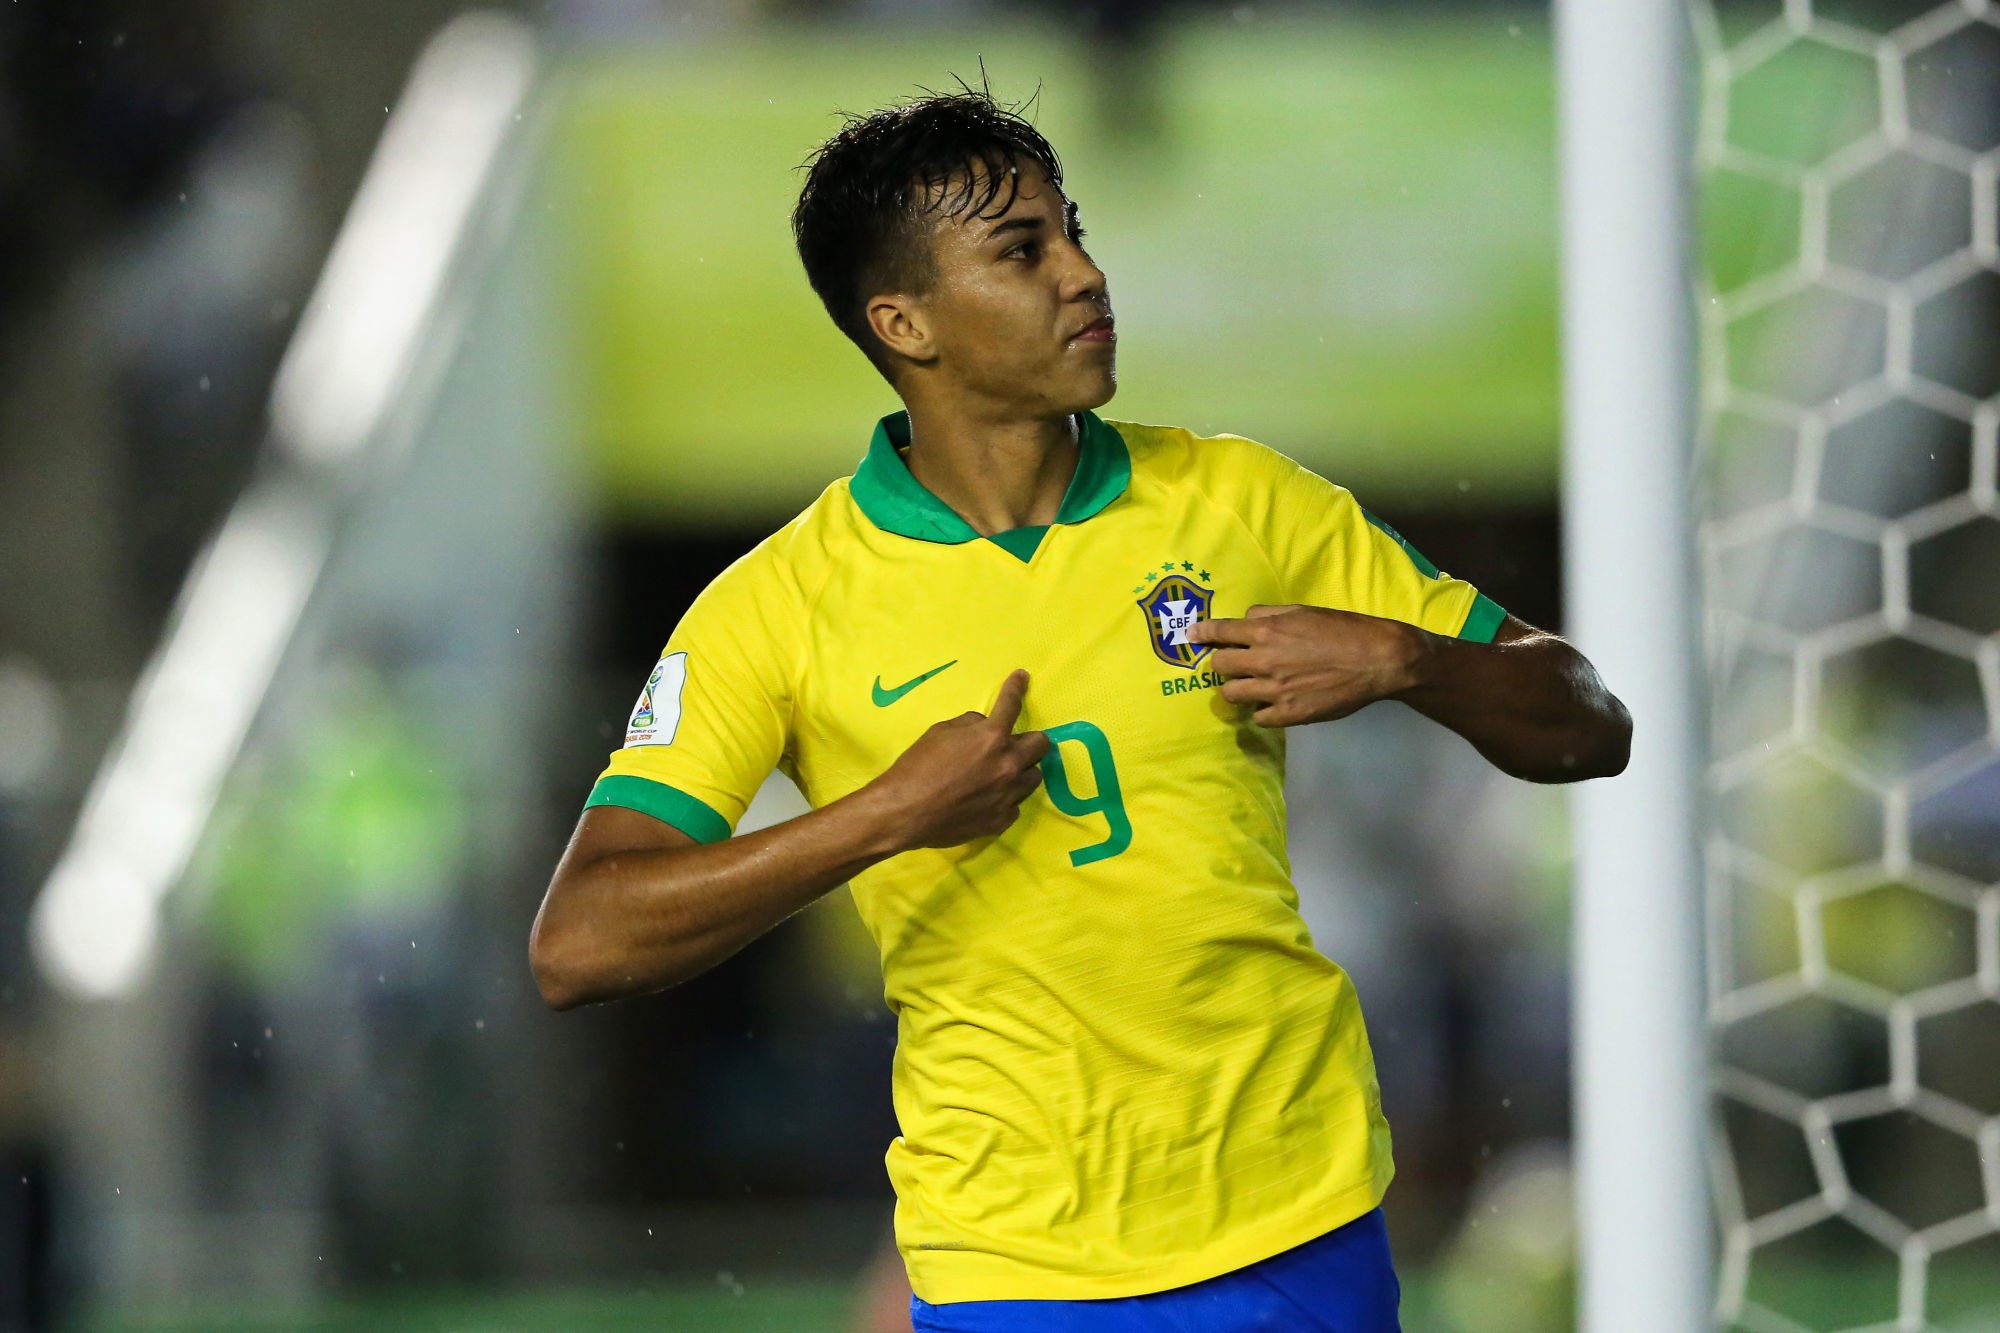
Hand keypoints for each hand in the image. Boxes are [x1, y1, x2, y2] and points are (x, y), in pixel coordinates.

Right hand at [865, 669, 1050, 849]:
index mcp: (991, 738)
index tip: (1021, 677)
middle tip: (1012, 743)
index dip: (1016, 687)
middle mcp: (1008, 765)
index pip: (1011, 705)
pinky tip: (986, 798)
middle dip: (1028, 740)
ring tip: (999, 773)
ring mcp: (1008, 795)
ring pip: (1033, 777)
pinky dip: (1005, 797)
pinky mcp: (1003, 819)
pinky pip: (1015, 803)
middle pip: (1041, 745)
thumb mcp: (940, 732)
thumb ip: (970, 725)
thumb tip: (984, 726)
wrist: (903, 811)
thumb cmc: (917, 767)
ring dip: (1020, 770)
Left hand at [1187, 604, 1426, 726]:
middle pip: (1219, 665)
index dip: (1202, 633)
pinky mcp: (1289, 714)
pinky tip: (1273, 705)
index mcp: (1267, 630)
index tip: (1190, 635)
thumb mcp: (1303, 610)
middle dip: (1222, 663)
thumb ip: (1269, 614)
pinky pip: (1258, 718)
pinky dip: (1261, 711)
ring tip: (1251, 687)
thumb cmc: (1343, 630)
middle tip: (1233, 665)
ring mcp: (1274, 690)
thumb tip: (1246, 619)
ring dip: (1237, 689)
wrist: (1377, 659)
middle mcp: (1264, 659)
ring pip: (1232, 694)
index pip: (1220, 632)